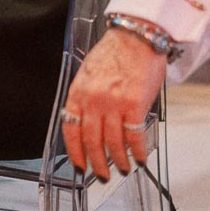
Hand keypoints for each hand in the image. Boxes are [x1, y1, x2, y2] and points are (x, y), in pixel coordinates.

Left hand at [60, 27, 166, 180]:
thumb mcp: (89, 72)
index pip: (70, 130)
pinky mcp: (135, 104)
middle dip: (96, 163)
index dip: (75, 152)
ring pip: (112, 143)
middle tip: (101, 175)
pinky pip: (134, 135)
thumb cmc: (116, 51)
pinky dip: (137, 151)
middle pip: (91, 141)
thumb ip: (86, 97)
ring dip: (118, 161)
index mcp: (79, 92)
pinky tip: (139, 158)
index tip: (79, 165)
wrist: (137, 35)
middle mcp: (93, 100)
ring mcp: (114, 103)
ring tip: (122, 169)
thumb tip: (89, 122)